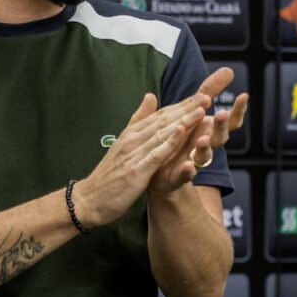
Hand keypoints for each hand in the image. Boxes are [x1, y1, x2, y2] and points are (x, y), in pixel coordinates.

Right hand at [74, 92, 208, 227]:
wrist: (89, 200)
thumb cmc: (108, 175)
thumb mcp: (123, 143)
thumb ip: (138, 120)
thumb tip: (150, 96)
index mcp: (132, 133)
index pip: (160, 115)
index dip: (181, 105)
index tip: (201, 96)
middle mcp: (133, 139)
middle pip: (164, 120)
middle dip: (187, 108)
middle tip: (207, 97)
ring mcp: (134, 154)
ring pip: (162, 134)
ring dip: (183, 121)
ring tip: (201, 110)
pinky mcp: (136, 171)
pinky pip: (156, 154)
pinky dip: (169, 143)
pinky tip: (182, 133)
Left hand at [148, 67, 249, 194]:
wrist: (163, 174)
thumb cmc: (181, 138)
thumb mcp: (194, 110)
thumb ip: (209, 91)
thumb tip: (229, 70)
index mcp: (208, 130)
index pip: (228, 120)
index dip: (237, 110)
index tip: (244, 96)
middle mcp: (205, 145)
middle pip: (219, 136)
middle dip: (221, 125)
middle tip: (221, 113)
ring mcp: (194, 161)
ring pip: (205, 155)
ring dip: (205, 147)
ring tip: (202, 139)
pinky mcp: (180, 175)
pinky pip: (186, 174)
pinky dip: (188, 170)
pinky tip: (188, 166)